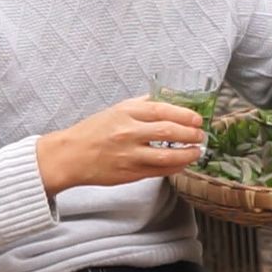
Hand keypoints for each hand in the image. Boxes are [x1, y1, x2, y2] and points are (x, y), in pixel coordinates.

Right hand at [36, 98, 205, 195]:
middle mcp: (128, 132)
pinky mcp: (130, 173)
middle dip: (191, 134)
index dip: (185, 115)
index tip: (197, 119)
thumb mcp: (117, 110)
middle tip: (200, 135)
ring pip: (168, 155)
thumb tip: (169, 97)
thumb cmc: (93, 131)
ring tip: (196, 151)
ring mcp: (129, 154)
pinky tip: (182, 163)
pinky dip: (175, 167)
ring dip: (188, 153)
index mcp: (126, 112)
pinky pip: (160, 171)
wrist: (70, 156)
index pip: (163, 110)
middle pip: (169, 131)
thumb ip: (142, 104)